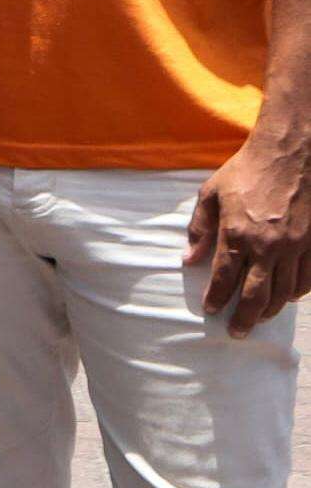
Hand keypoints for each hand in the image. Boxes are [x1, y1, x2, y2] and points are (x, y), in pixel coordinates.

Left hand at [188, 138, 310, 337]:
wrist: (291, 154)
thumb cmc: (246, 171)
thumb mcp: (211, 194)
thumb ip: (200, 229)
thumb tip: (188, 259)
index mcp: (237, 234)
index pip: (224, 279)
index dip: (217, 299)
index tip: (211, 311)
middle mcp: (267, 246)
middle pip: (256, 295)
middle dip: (244, 319)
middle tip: (236, 333)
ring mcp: (295, 247)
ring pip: (284, 292)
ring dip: (271, 310)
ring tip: (259, 318)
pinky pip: (307, 279)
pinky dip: (297, 293)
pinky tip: (287, 297)